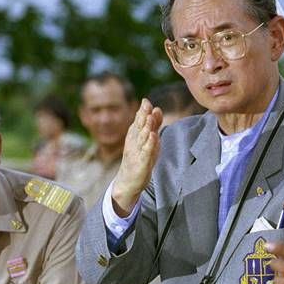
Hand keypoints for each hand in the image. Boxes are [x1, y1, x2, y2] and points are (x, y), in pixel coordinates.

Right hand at [112, 99, 161, 215]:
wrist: (127, 182)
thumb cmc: (138, 158)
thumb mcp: (146, 140)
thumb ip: (153, 125)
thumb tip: (157, 109)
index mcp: (134, 136)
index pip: (139, 121)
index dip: (142, 111)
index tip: (146, 100)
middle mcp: (134, 143)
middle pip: (138, 127)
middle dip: (142, 115)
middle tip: (146, 104)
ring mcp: (137, 153)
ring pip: (142, 139)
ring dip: (146, 128)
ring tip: (150, 118)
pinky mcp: (141, 164)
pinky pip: (146, 153)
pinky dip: (149, 144)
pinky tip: (153, 136)